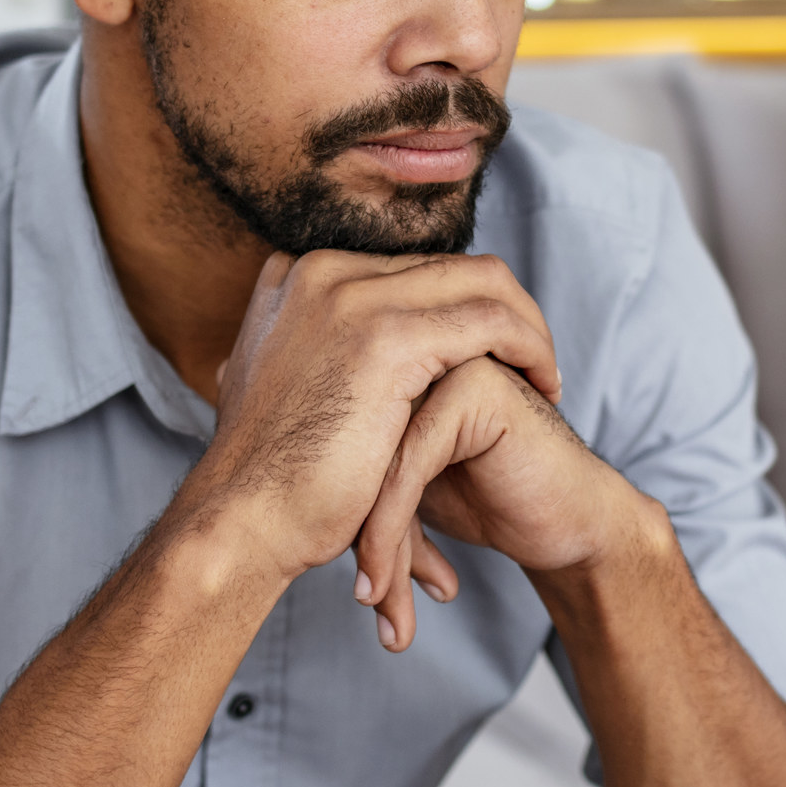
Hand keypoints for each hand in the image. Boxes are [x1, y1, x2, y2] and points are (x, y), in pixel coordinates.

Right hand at [180, 251, 561, 646]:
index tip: (493, 354)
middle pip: (451, 265)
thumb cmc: (269, 482)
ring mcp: (352, 297)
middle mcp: (323, 271)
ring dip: (527, 328)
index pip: (412, 269)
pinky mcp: (386, 337)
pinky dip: (529, 347)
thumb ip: (322, 359)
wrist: (239, 521)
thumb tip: (349, 372)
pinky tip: (542, 387)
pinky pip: (490, 320)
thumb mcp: (289, 393)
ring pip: (482, 281)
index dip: (463, 307)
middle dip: (505, 311)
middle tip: (535, 364)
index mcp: (298, 277)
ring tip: (546, 379)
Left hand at [353, 355, 656, 637]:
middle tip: (360, 598)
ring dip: (372, 541)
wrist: (567, 521)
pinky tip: (392, 586)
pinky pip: (408, 467)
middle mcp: (409, 350)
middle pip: (346, 446)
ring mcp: (442, 360)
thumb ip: (348, 470)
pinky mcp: (474, 388)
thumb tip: (268, 516)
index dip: (326, 511)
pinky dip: (393, 533)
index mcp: (383, 361)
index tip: (333, 575)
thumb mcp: (397, 488)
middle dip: (341, 530)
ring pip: (372, 459)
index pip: (328, 437)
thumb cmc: (485, 501)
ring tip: (375, 599)